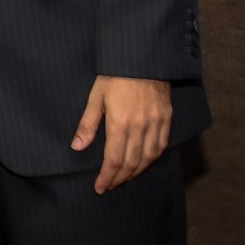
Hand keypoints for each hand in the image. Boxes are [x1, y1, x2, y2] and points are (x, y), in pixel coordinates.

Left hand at [71, 75, 171, 193]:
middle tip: (110, 186)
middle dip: (119, 178)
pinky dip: (152, 159)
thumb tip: (77, 146)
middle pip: (131, 163)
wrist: (142, 57)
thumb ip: (88, 124)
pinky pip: (162, 146)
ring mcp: (156, 123)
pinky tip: (144, 162)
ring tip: (124, 178)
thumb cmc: (114, 75)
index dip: (107, 176)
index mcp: (120, 123)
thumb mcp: (95, 96)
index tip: (100, 187)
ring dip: (136, 172)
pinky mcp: (166, 118)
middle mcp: (141, 127)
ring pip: (148, 158)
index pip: (114, 159)